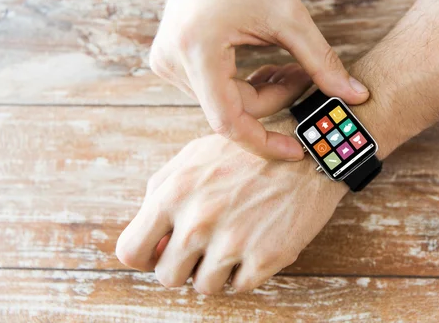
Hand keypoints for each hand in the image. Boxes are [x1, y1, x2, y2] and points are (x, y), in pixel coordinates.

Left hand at [115, 123, 347, 293]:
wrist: (308, 151)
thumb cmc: (248, 154)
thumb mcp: (195, 156)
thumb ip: (162, 193)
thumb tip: (152, 237)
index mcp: (174, 193)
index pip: (130, 250)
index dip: (144, 257)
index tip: (161, 254)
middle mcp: (198, 221)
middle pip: (167, 276)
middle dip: (182, 266)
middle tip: (203, 248)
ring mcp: (232, 242)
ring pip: (204, 286)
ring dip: (215, 271)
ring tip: (234, 242)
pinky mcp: (265, 257)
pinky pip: (239, 287)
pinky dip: (245, 272)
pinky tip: (255, 244)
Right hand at [149, 0, 368, 160]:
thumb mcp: (288, 16)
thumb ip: (322, 61)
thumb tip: (354, 96)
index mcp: (197, 52)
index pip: (229, 122)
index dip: (265, 143)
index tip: (296, 150)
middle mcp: (174, 64)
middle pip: (233, 110)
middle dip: (274, 101)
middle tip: (305, 81)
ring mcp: (168, 65)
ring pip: (225, 102)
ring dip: (261, 93)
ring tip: (290, 68)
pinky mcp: (173, 62)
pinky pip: (215, 90)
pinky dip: (244, 86)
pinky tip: (265, 67)